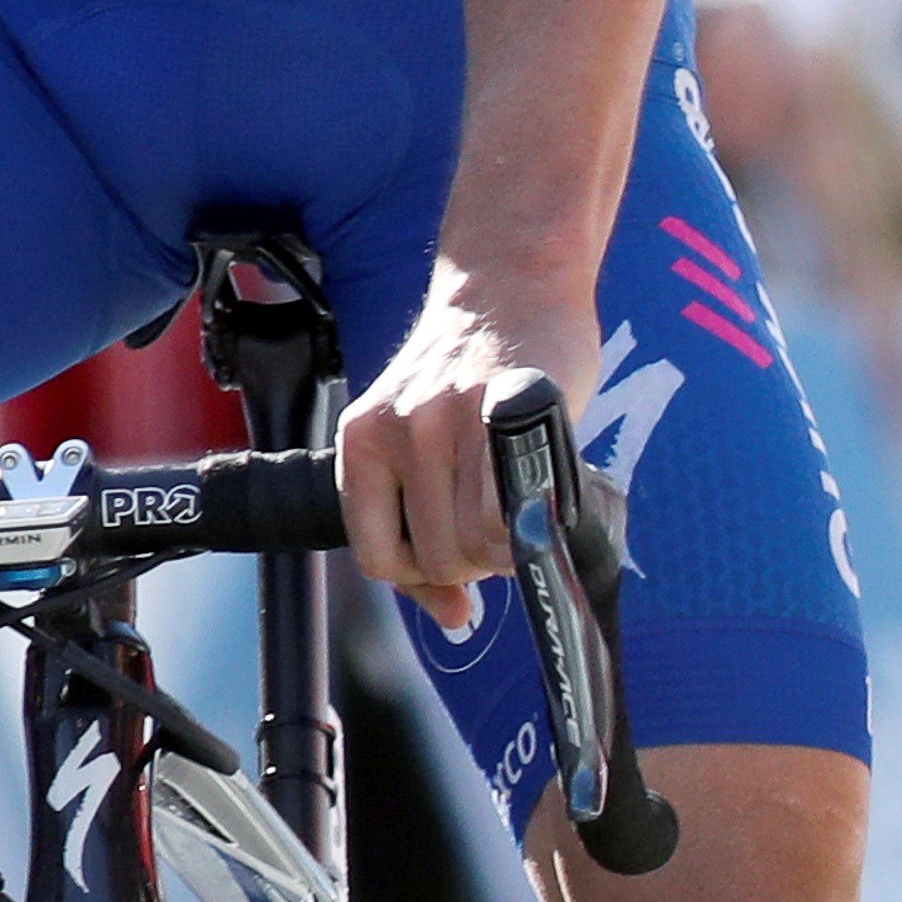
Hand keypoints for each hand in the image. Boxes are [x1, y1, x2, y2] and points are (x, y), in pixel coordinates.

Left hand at [334, 267, 594, 636]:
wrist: (508, 285)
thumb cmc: (466, 377)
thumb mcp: (414, 443)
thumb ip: (421, 523)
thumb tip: (451, 615)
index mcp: (361, 440)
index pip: (379, 558)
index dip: (424, 581)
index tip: (458, 576)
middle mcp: (399, 428)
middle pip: (439, 559)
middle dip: (477, 562)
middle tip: (499, 523)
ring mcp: (451, 416)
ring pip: (481, 545)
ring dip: (511, 546)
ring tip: (520, 502)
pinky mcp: (509, 406)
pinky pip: (519, 509)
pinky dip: (535, 524)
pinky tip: (540, 497)